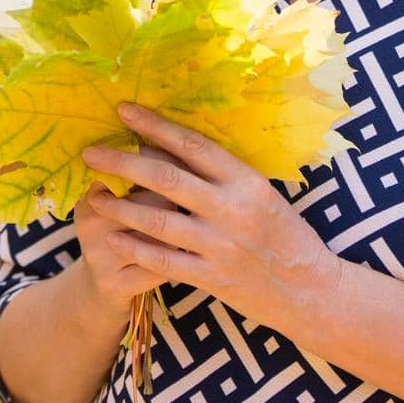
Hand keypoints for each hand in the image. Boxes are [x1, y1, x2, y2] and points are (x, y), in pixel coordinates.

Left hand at [79, 102, 341, 332]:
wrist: (311, 290)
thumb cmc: (286, 235)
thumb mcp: (263, 195)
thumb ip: (223, 175)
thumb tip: (171, 147)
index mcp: (247, 181)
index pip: (192, 145)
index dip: (155, 126)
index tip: (124, 111)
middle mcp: (232, 209)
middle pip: (166, 178)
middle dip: (123, 162)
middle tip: (91, 152)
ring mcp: (220, 245)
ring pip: (157, 220)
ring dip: (120, 206)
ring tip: (95, 196)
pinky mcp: (212, 278)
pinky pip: (163, 260)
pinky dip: (135, 247)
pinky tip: (113, 237)